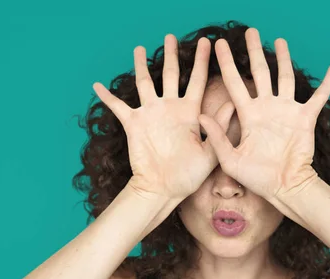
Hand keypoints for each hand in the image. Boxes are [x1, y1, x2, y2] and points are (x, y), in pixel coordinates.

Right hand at [92, 34, 235, 200]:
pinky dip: (106, 96)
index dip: (202, 62)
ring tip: (139, 48)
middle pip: (171, 75)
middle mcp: (170, 109)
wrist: (163, 190)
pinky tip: (97, 85)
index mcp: (189, 113)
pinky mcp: (133, 123)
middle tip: (170, 36)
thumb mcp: (210, 152)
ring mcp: (150, 114)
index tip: (208, 43)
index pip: (197, 81)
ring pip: (145, 83)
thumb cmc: (188, 176)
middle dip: (171, 55)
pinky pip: (117, 106)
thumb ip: (219, 128)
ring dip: (140, 66)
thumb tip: (233, 103)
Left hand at [198, 28, 329, 200]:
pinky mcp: (306, 118)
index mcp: (248, 115)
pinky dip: (327, 83)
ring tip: (280, 41)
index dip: (227, 64)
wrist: (284, 187)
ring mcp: (287, 111)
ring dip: (284, 59)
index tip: (219, 45)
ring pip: (285, 78)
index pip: (235, 83)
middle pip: (260, 73)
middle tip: (250, 32)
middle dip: (254, 52)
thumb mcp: (230, 159)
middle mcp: (267, 108)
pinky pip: (319, 97)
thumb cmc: (257, 178)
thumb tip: (200, 114)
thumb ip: (217, 136)